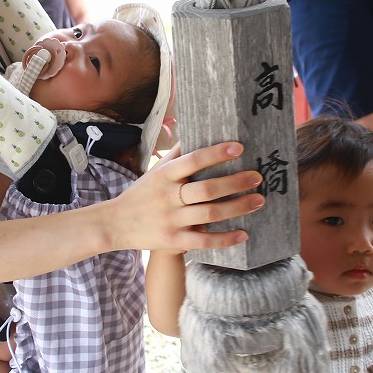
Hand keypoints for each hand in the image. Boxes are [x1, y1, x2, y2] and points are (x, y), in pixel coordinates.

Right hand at [106, 142, 263, 253]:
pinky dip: (226, 238)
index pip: (193, 161)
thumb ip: (176, 154)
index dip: (216, 154)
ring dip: (238, 207)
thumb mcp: (154, 172)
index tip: (239, 148)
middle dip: (235, 183)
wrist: (115, 224)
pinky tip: (244, 234)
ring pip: (210, 215)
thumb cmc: (141, 194)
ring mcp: (171, 221)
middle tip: (258, 177)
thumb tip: (197, 131)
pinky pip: (204, 241)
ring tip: (258, 200)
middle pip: (206, 190)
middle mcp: (168, 197)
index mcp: (164, 176)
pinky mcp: (174, 241)